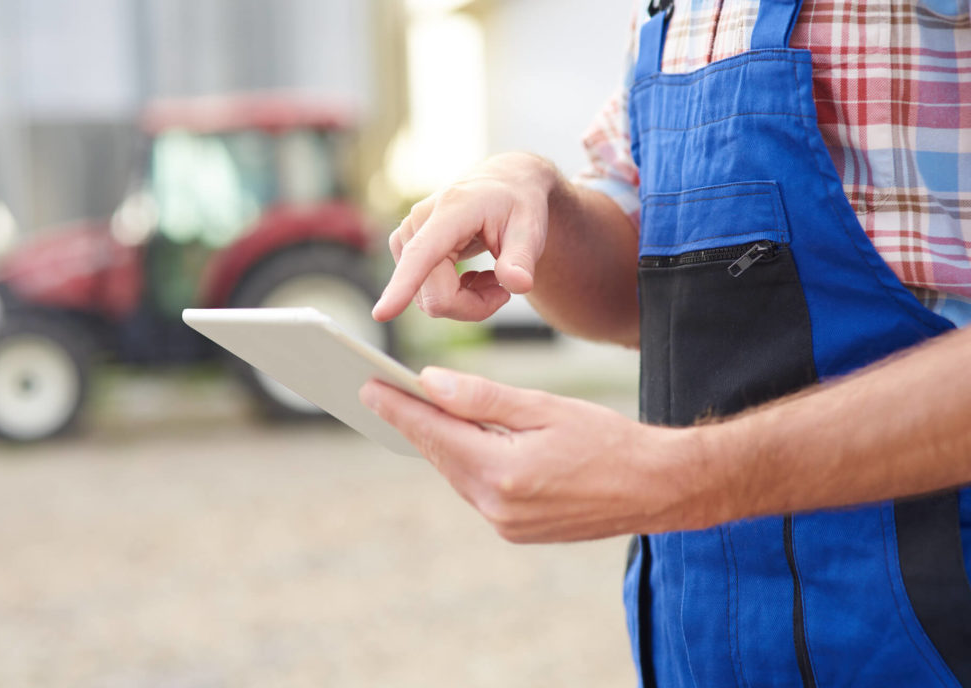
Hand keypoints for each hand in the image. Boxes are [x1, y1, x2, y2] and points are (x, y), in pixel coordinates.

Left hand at [359, 368, 718, 542]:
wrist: (656, 489)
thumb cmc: (608, 440)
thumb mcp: (545, 409)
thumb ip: (485, 398)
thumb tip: (431, 383)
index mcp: (503, 472)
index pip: (435, 432)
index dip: (399, 407)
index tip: (368, 384)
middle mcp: (498, 506)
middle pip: (440, 455)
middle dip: (411, 423)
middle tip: (380, 392)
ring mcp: (506, 524)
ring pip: (456, 474)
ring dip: (438, 443)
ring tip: (412, 411)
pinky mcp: (517, 531)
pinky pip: (476, 490)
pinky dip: (464, 463)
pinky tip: (458, 441)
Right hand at [371, 153, 559, 322]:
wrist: (504, 185)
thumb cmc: (518, 204)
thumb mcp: (532, 228)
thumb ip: (523, 259)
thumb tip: (518, 286)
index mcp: (450, 211)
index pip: (422, 255)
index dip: (402, 287)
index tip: (381, 314)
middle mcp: (418, 223)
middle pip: (434, 296)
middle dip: (473, 306)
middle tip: (505, 288)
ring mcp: (407, 238)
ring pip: (430, 301)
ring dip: (465, 301)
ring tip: (492, 276)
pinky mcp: (405, 251)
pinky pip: (426, 295)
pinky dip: (455, 296)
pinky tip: (474, 277)